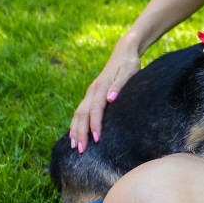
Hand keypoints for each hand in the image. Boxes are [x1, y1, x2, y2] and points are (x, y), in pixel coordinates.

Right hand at [69, 39, 140, 153]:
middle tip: (80, 150)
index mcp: (101, 87)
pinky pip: (80, 111)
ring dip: (75, 130)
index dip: (95, 125)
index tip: (96, 139)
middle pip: (82, 114)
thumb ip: (120, 85)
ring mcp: (90, 92)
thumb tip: (110, 98)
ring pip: (78, 113)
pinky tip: (74, 134)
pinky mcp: (91, 94)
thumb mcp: (129, 72)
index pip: (95, 110)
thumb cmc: (129, 63)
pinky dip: (76, 123)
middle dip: (80, 133)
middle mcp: (92, 90)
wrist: (123, 52)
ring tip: (74, 146)